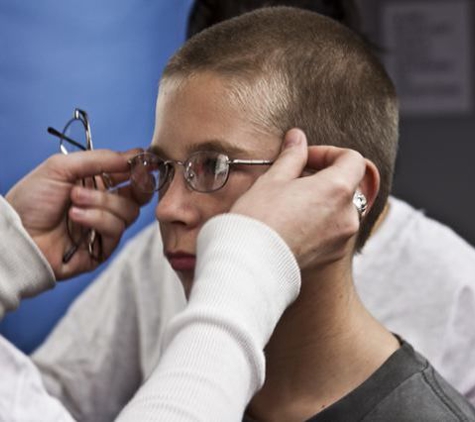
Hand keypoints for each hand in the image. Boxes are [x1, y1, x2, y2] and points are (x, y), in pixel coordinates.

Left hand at [6, 149, 149, 279]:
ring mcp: (104, 227)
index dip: (141, 168)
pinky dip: (97, 219)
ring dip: (102, 202)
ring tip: (74, 200)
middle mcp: (105, 205)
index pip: (130, 175)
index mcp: (97, 184)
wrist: (16, 233)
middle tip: (130, 176)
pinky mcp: (103, 248)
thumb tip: (133, 156)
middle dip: (137, 184)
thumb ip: (99, 158)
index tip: (145, 161)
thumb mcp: (61, 167)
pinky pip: (116, 230)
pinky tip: (75, 216)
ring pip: (129, 212)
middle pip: (140, 195)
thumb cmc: (31, 199)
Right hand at [231, 128, 366, 269]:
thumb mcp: (273, 179)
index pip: (352, 159)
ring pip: (341, 207)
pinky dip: (320, 219)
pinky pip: (334, 228)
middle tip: (294, 178)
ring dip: (322, 198)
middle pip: (348, 184)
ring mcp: (342, 237)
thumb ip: (292, 156)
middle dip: (324, 176)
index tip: (304, 159)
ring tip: (291, 201)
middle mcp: (348, 214)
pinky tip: (292, 222)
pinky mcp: (332, 254)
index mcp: (337, 189)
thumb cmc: (259, 218)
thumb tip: (297, 137)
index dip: (328, 153)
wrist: (249, 262)